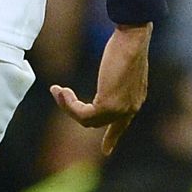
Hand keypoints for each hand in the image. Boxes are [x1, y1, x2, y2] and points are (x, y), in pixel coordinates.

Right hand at [51, 22, 150, 154]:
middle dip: (73, 109)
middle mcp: (130, 108)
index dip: (112, 138)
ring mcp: (121, 109)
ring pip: (87, 120)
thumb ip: (114, 77)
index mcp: (134, 99)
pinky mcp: (110, 105)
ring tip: (57, 89)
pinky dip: (68, 103)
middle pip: (96, 122)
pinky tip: (61, 90)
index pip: (122, 124)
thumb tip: (106, 74)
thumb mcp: (120, 64)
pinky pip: (83, 114)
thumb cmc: (128, 43)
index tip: (106, 151)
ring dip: (67, 106)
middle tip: (58, 91)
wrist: (133, 39)